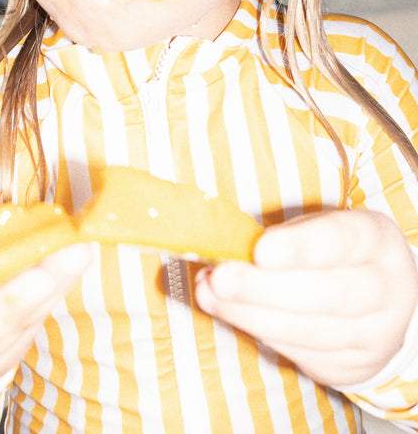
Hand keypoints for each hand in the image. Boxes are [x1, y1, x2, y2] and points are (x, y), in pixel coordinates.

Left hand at [195, 210, 417, 386]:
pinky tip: (231, 314)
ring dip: (251, 314)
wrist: (373, 298)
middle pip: (328, 294)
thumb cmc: (327, 251)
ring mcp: (375, 334)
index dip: (301, 247)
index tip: (260, 250)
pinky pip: (301, 354)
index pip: (343, 240)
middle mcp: (387, 287)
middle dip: (266, 288)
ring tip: (209, 295)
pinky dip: (259, 333)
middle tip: (220, 279)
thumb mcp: (312, 229)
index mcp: (376, 239)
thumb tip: (223, 252)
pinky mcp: (352, 366)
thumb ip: (276, 238)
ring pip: (310, 332)